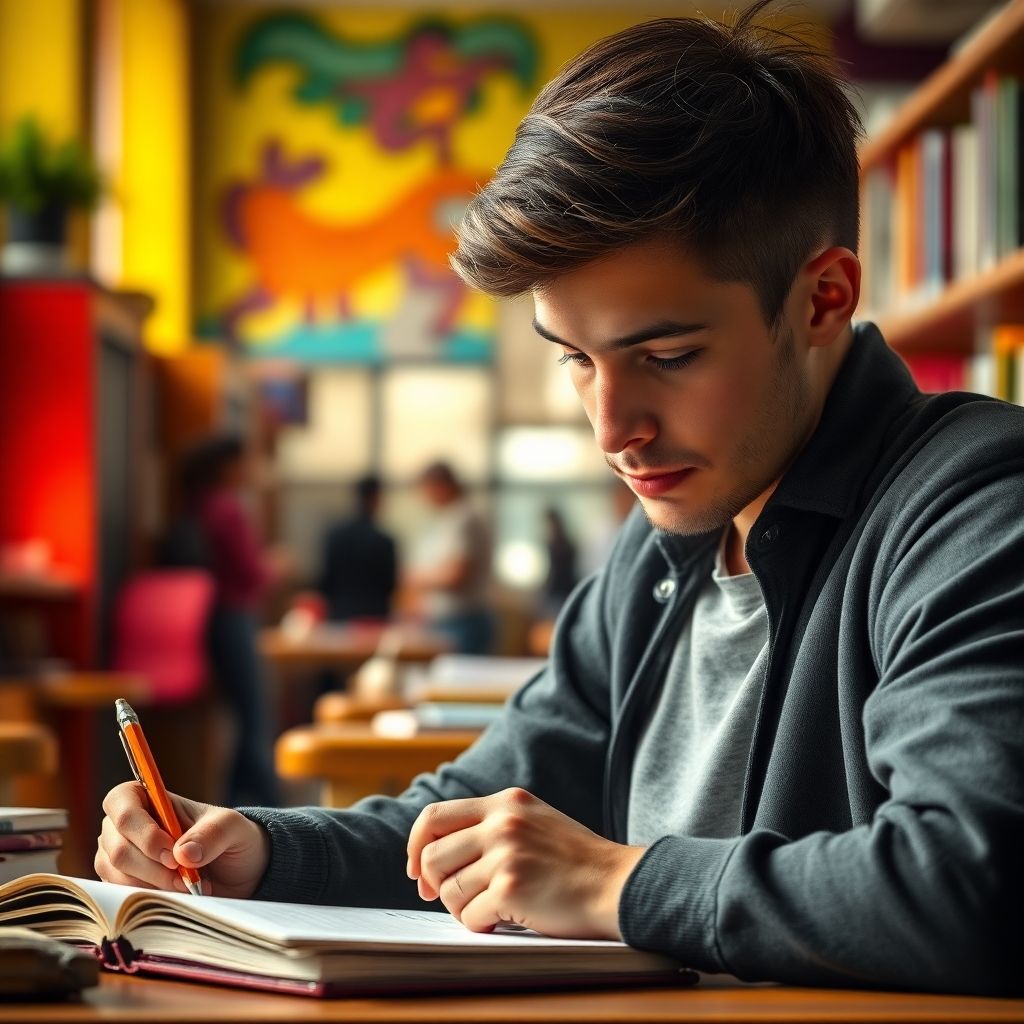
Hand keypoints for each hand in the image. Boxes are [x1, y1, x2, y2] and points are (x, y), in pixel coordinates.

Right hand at [95, 782, 269, 898]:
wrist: (233, 874)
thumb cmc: (230, 839)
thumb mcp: (233, 828)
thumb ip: (212, 834)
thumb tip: (182, 853)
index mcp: (149, 798)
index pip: (121, 801)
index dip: (143, 830)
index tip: (172, 853)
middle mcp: (126, 826)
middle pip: (117, 847)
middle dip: (154, 867)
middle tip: (185, 875)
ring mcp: (119, 856)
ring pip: (116, 874)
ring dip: (153, 885)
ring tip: (186, 885)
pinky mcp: (120, 884)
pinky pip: (118, 894)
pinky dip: (148, 898)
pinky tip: (174, 895)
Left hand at [406, 788, 644, 939]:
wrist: (617, 884)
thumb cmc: (576, 861)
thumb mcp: (534, 820)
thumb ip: (492, 825)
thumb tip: (435, 852)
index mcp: (505, 802)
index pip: (434, 816)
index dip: (416, 846)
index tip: (416, 868)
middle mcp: (502, 822)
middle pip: (432, 855)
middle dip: (433, 882)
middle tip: (446, 897)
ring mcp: (507, 854)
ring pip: (448, 890)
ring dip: (464, 907)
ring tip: (491, 908)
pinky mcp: (512, 888)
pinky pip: (470, 916)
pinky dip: (482, 925)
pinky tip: (506, 920)